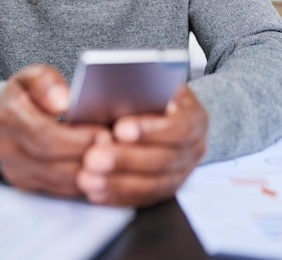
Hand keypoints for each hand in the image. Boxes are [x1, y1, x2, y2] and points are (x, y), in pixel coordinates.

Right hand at [0, 65, 103, 197]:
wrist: (1, 120)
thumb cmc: (25, 95)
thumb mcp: (31, 77)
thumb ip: (46, 83)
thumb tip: (64, 103)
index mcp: (10, 119)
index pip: (45, 136)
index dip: (77, 138)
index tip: (104, 133)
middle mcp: (9, 152)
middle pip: (54, 165)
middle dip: (89, 158)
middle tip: (117, 149)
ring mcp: (18, 174)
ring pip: (61, 183)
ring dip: (91, 174)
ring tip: (115, 159)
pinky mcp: (29, 188)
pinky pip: (62, 192)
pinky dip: (85, 183)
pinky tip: (104, 170)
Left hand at [76, 85, 207, 206]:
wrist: (164, 111)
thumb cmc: (152, 92)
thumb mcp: (151, 82)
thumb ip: (138, 89)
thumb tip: (113, 94)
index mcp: (194, 116)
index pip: (178, 127)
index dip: (149, 130)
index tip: (119, 128)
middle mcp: (195, 148)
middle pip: (163, 160)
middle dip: (125, 159)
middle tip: (93, 157)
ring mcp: (183, 173)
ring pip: (153, 185)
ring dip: (117, 183)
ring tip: (87, 177)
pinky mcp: (166, 190)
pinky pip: (143, 199)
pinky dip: (117, 196)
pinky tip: (95, 191)